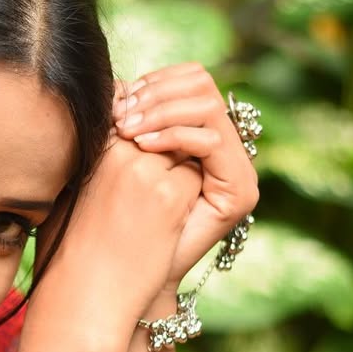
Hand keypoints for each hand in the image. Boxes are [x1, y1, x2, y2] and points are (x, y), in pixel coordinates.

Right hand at [29, 128, 202, 351]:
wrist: (82, 295)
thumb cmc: (68, 248)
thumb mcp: (67, 189)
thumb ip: (90, 153)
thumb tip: (113, 125)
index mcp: (90, 147)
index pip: (128, 105)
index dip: (141, 116)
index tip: (141, 136)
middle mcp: (116, 152)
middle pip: (160, 121)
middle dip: (166, 137)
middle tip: (162, 166)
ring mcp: (145, 172)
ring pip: (183, 145)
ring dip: (180, 163)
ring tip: (160, 199)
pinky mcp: (169, 197)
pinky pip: (196, 172)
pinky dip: (192, 189)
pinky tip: (172, 216)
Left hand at [113, 64, 258, 290]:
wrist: (125, 273)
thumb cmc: (112, 218)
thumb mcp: (118, 157)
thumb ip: (127, 120)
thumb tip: (115, 81)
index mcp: (200, 133)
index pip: (190, 78)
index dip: (154, 82)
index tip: (119, 101)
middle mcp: (224, 147)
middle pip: (203, 84)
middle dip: (158, 93)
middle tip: (123, 115)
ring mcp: (237, 169)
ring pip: (208, 106)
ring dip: (163, 111)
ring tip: (129, 129)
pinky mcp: (240, 191)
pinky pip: (211, 141)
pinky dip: (175, 136)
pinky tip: (144, 145)